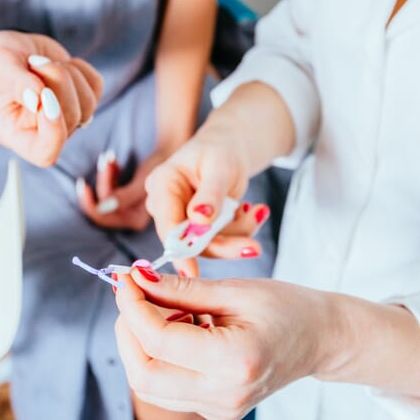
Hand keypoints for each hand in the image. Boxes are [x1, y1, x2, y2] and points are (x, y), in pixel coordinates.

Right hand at [0, 30, 102, 166]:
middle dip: (58, 82)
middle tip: (34, 61)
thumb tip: (37, 99)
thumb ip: (17, 84)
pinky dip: (80, 69)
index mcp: (17, 135)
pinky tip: (60, 62)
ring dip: (68, 74)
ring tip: (42, 61)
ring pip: (88, 103)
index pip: (46, 154)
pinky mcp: (81, 99)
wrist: (10, 51)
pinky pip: (96, 86)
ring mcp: (67, 118)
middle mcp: (45, 132)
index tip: (44, 94)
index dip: (54, 129)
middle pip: (72, 118)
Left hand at [76, 149, 169, 231]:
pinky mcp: (125, 197)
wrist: (171, 155)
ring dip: (105, 175)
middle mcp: (130, 218)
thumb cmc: (160, 168)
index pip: (104, 218)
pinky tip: (113, 160)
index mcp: (136, 220)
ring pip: (104, 195)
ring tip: (109, 157)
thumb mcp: (142, 183)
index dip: (91, 204)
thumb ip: (123, 197)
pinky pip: (109, 188)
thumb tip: (101, 208)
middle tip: (103, 161)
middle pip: (102, 207)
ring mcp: (127, 208)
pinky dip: (109, 174)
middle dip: (101, 183)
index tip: (84, 184)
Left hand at [113, 267, 341, 419]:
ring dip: (139, 345)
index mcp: (234, 362)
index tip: (125, 277)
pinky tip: (180, 330)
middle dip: (127, 330)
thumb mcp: (234, 289)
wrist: (321, 339)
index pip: (158, 341)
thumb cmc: (287, 307)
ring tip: (164, 310)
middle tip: (133, 294)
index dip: (132, 306)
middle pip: (143, 374)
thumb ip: (181, 289)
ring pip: (149, 386)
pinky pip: (167, 389)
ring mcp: (220, 410)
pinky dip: (159, 357)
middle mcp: (225, 396)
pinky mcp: (216, 412)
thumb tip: (135, 279)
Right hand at [144, 130, 269, 276]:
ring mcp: (181, 218)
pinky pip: (220, 239)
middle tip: (254, 248)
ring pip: (209, 244)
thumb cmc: (221, 149)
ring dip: (238, 233)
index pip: (167, 226)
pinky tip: (254, 210)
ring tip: (258, 211)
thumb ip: (210, 194)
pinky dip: (241, 228)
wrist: (229, 146)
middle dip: (225, 244)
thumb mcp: (220, 167)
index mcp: (162, 185)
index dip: (179, 250)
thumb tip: (198, 220)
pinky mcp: (198, 228)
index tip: (192, 272)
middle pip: (189, 241)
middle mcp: (166, 205)